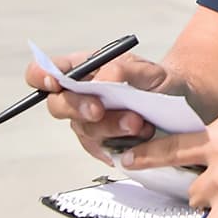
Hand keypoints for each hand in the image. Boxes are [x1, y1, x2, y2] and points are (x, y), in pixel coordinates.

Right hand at [24, 51, 168, 163]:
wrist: (176, 102)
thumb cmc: (154, 81)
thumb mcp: (145, 68)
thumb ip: (121, 70)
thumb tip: (100, 80)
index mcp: (82, 70)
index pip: (44, 72)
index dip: (41, 76)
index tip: (55, 81)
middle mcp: (79, 97)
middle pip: (57, 105)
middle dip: (77, 107)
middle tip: (98, 110)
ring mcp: (87, 123)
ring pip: (84, 129)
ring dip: (109, 126)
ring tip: (137, 122)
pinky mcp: (100, 144)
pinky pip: (100, 148)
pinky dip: (120, 142)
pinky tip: (139, 136)